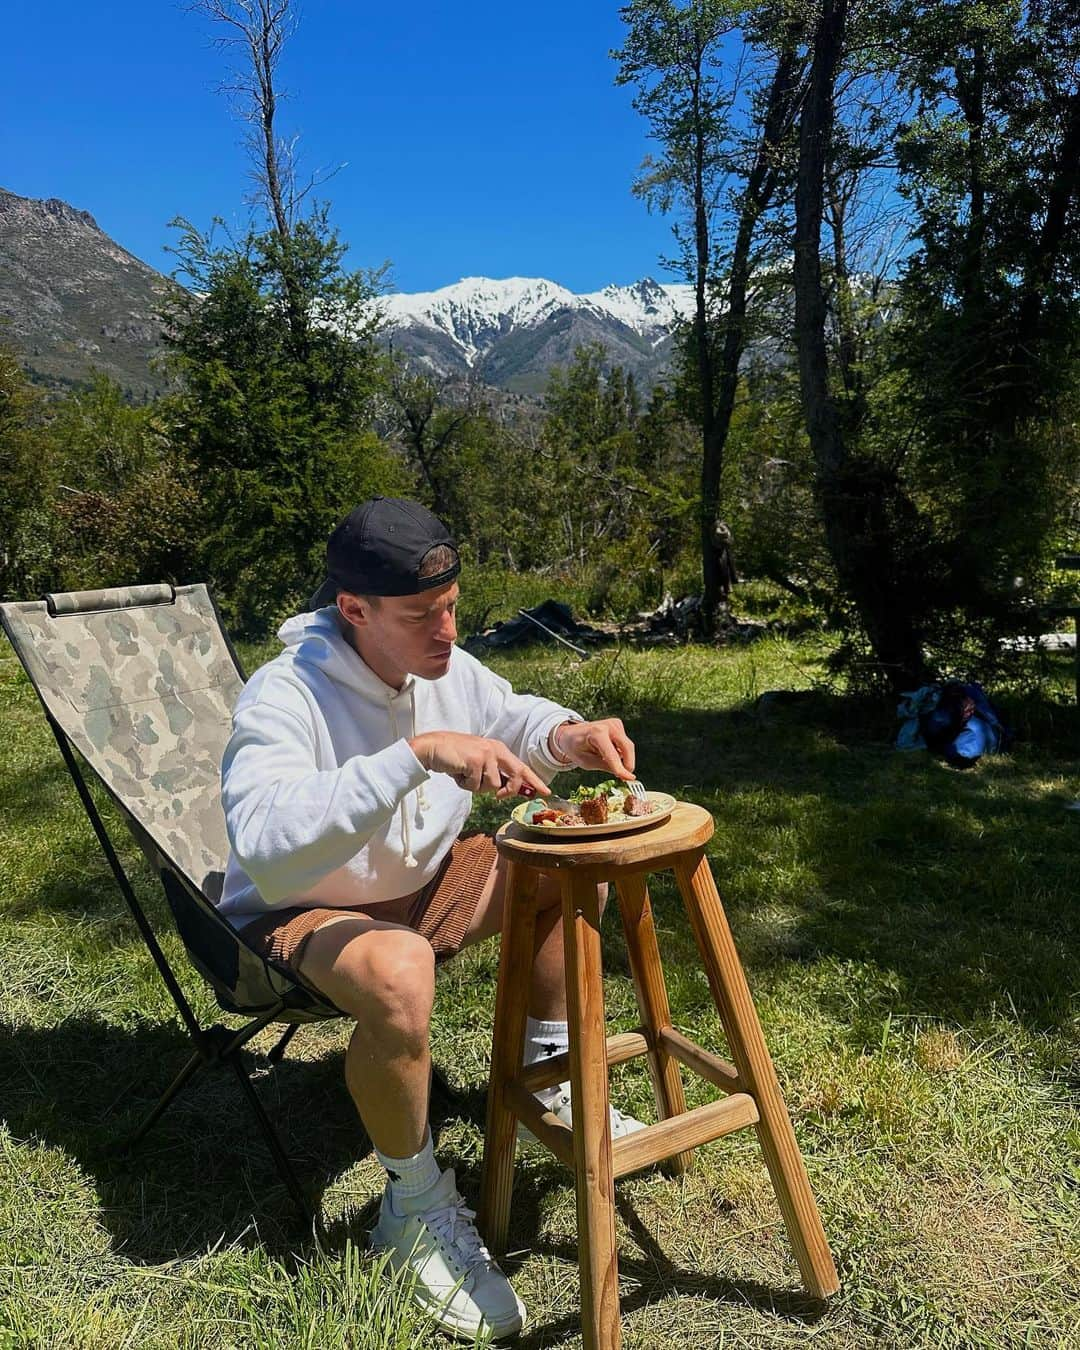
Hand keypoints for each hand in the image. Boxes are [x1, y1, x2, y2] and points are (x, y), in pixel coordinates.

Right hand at [409, 731, 550, 798]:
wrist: (433, 748)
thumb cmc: (456, 757)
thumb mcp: (480, 763)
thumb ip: (496, 774)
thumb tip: (510, 790)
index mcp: (499, 749)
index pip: (521, 767)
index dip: (534, 781)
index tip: (546, 792)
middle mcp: (495, 750)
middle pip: (516, 776)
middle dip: (509, 790)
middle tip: (499, 796)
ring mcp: (486, 754)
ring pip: (493, 786)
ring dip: (476, 787)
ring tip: (465, 775)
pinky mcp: (475, 760)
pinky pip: (476, 786)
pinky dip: (465, 785)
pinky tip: (458, 773)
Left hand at [552, 718, 635, 779]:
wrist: (571, 733)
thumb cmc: (576, 748)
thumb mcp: (587, 762)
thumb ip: (606, 767)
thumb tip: (626, 775)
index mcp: (596, 733)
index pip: (612, 754)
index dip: (621, 768)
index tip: (629, 779)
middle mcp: (608, 725)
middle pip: (627, 747)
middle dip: (628, 764)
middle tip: (623, 777)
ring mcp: (614, 723)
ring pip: (627, 747)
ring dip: (622, 758)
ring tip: (605, 760)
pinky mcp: (618, 724)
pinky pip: (624, 744)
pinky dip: (620, 752)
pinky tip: (608, 752)